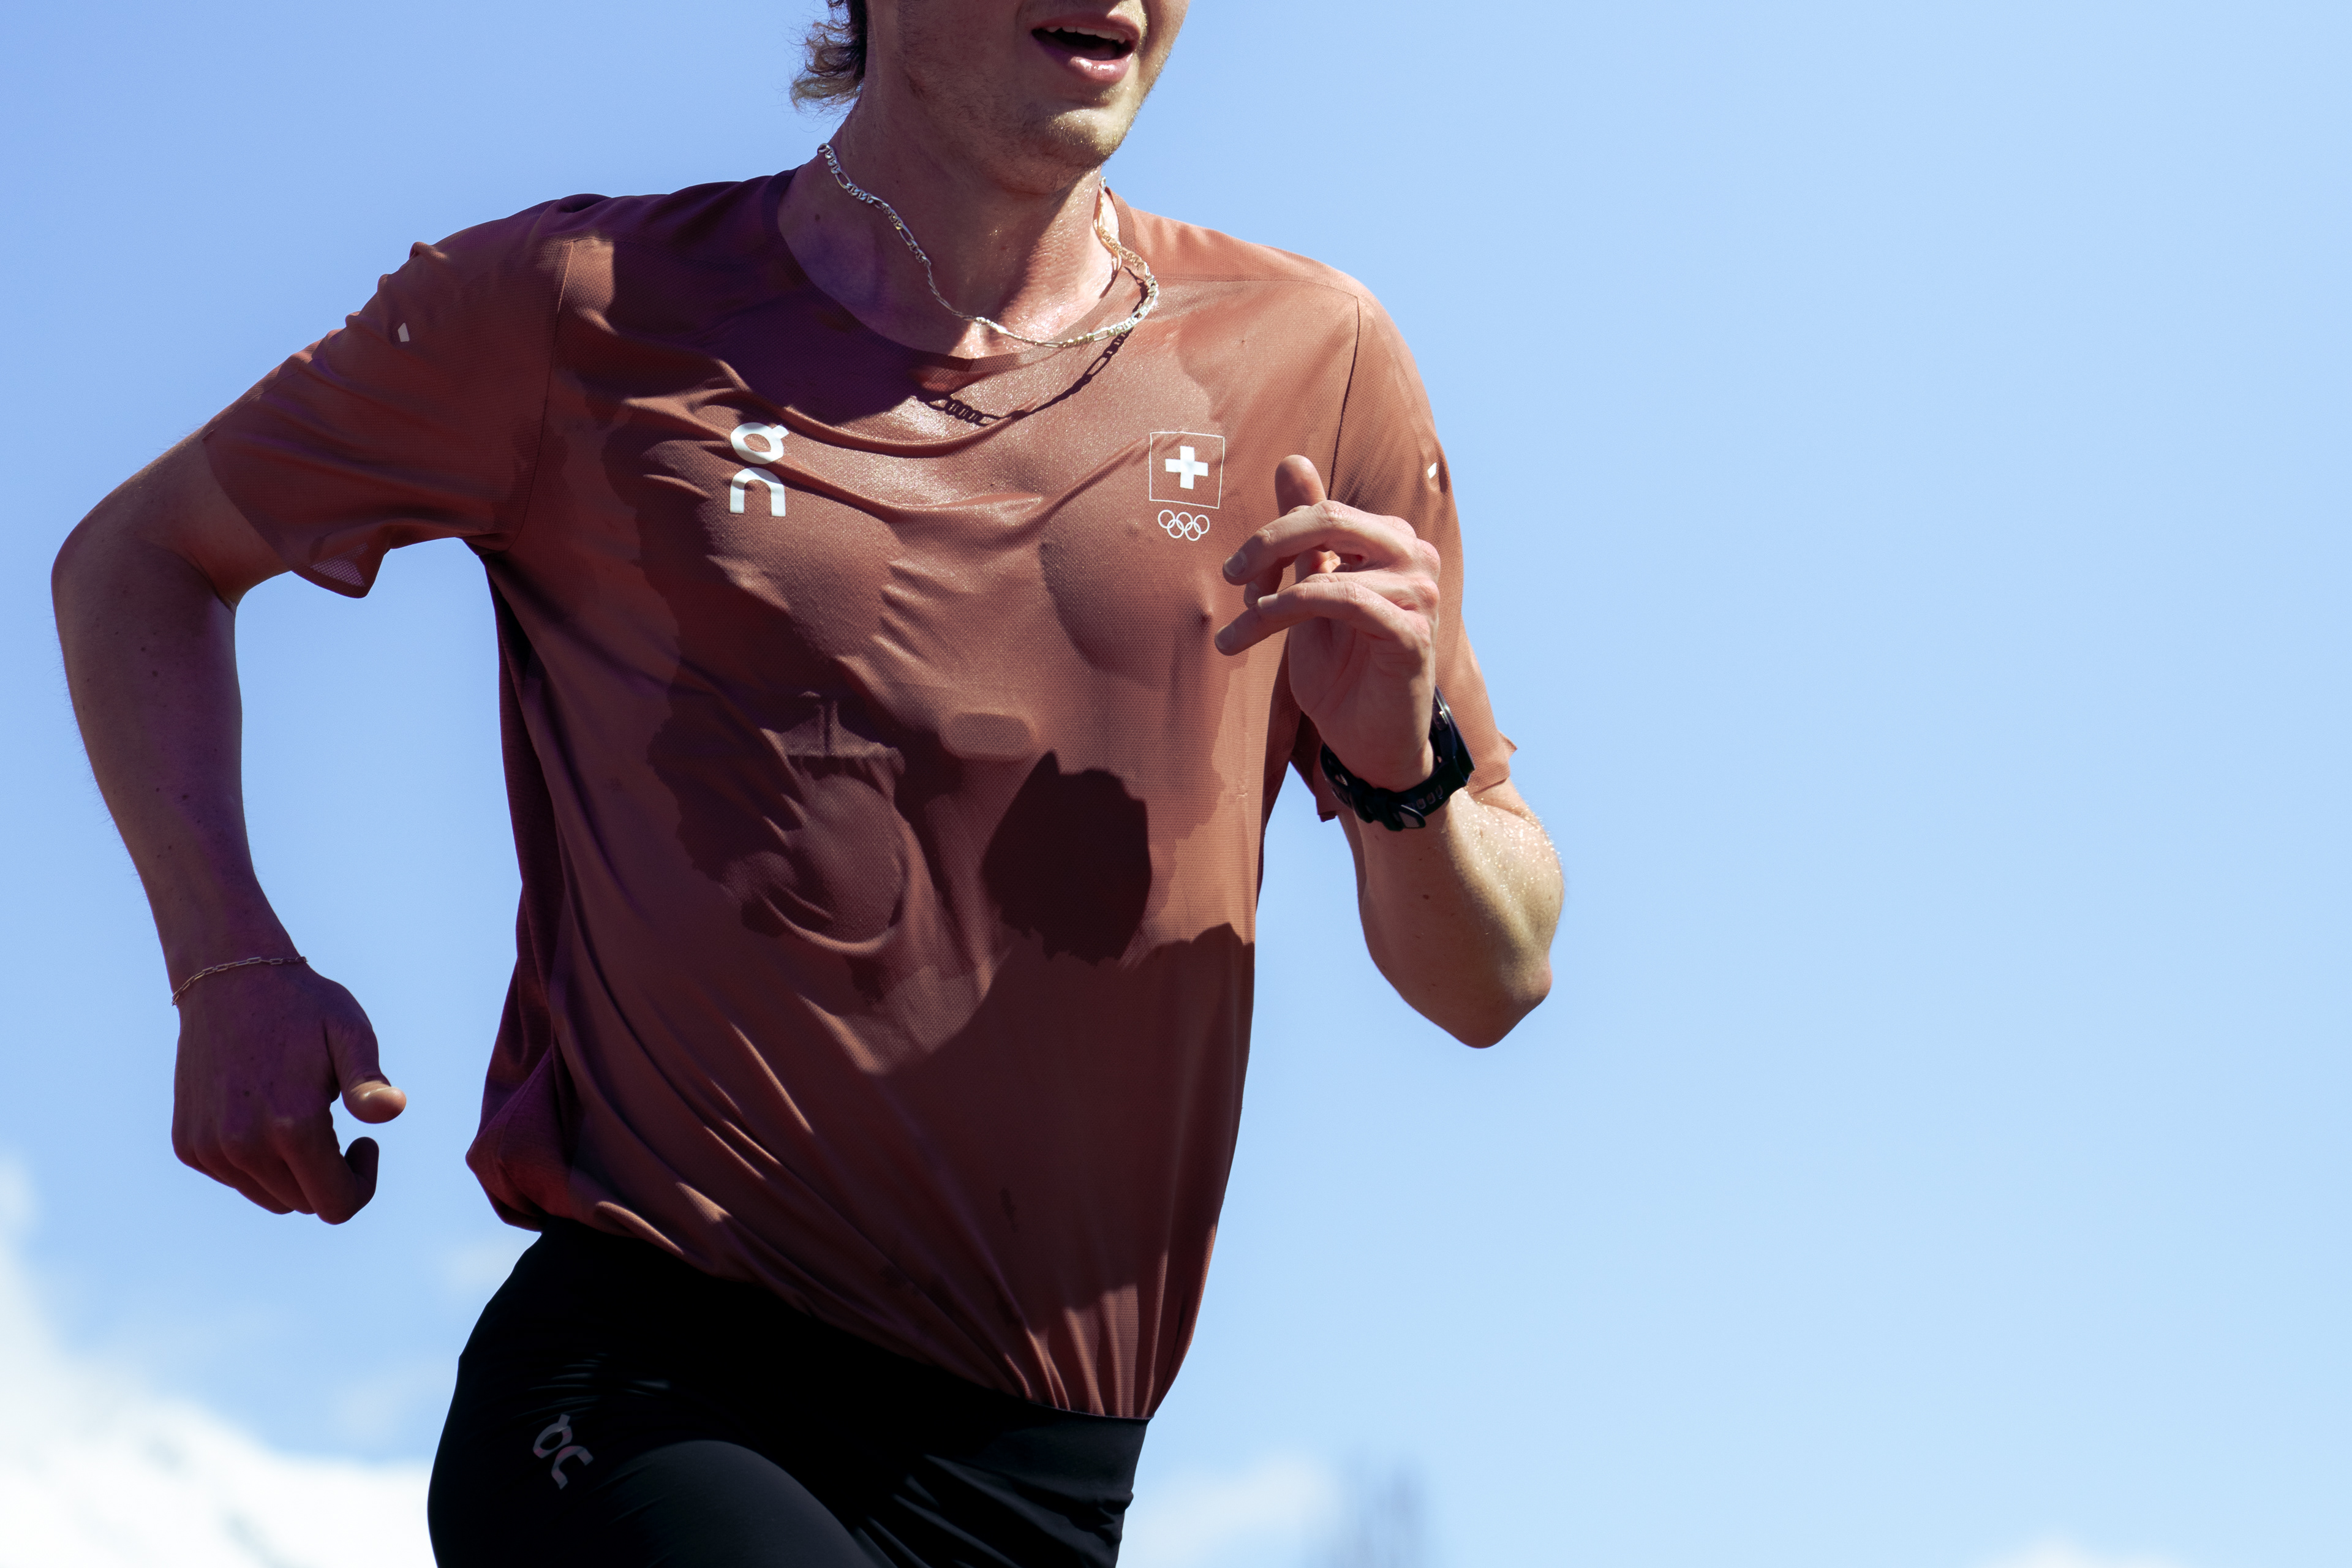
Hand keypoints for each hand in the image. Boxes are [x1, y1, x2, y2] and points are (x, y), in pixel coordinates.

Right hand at [171, 963, 405, 1222]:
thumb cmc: (303, 1007)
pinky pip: (237, 1180)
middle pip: (305, 1204)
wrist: (228, 980)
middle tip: (338, 1126)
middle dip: (331, 1177)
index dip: (362, 1183)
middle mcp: (244, 1145)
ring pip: (271, 1198)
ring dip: (295, 1173)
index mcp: (292, 1125)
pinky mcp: (188, 1146)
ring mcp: (209, 1149)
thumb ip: (368, 1083)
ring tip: (301, 1118)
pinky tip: (265, 1114)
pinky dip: (259, 1163)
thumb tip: (392, 1111)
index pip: (337, 1205)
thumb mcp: (350, 1034)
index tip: (364, 1142)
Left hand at [1214, 455, 1441, 788]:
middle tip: (1231, 578)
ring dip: (1267, 601)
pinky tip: (1254, 632)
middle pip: (1329, 519)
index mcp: (1392, 541)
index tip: (1238, 573)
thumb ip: (1304, 532)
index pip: (1322, 511)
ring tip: (1239, 631)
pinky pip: (1341, 601)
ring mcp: (1421, 594)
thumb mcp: (1311, 591)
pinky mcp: (1413, 634)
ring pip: (1325, 569)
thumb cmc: (1341, 670)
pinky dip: (1286, 612)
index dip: (1272, 536)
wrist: (1368, 743)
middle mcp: (1415, 557)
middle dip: (1267, 545)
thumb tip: (1292, 461)